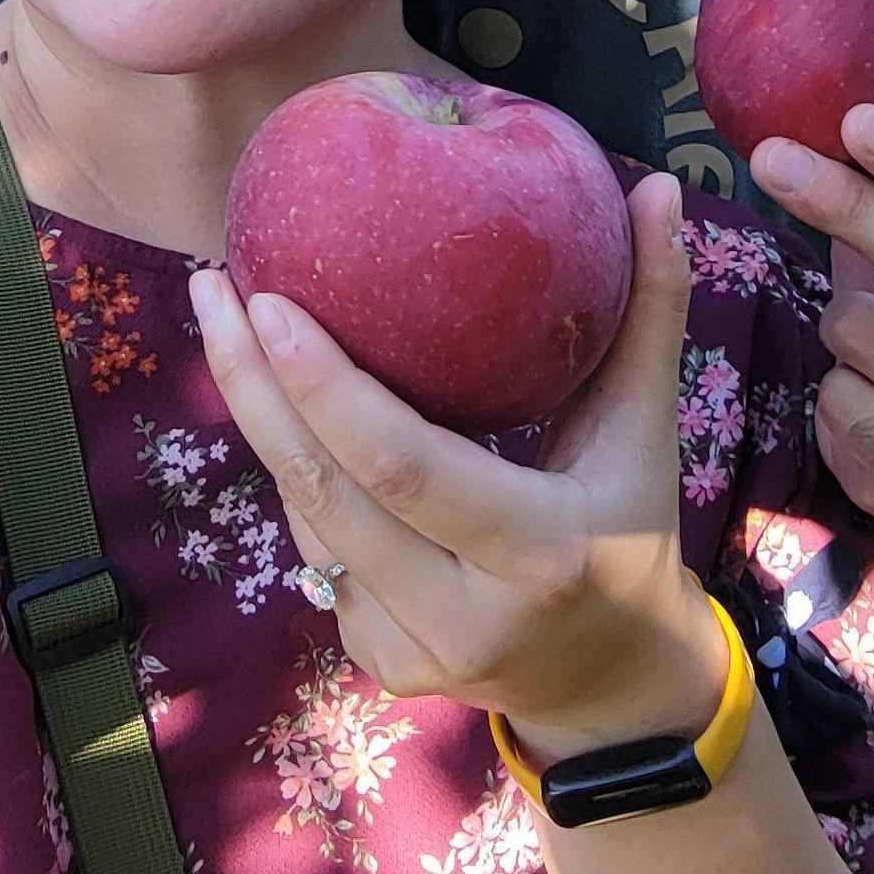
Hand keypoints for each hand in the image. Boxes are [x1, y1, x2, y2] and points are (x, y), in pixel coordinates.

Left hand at [186, 171, 725, 759]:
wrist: (616, 689)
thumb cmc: (636, 531)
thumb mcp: (649, 429)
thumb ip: (654, 310)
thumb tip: (659, 184)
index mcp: (540, 552)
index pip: (402, 466)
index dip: (325, 387)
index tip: (269, 298)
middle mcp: (466, 617)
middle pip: (324, 492)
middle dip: (252, 384)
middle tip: (214, 288)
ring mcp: (413, 654)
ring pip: (308, 520)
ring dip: (262, 421)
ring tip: (227, 324)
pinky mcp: (379, 667)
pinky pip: (318, 554)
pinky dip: (301, 477)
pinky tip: (280, 408)